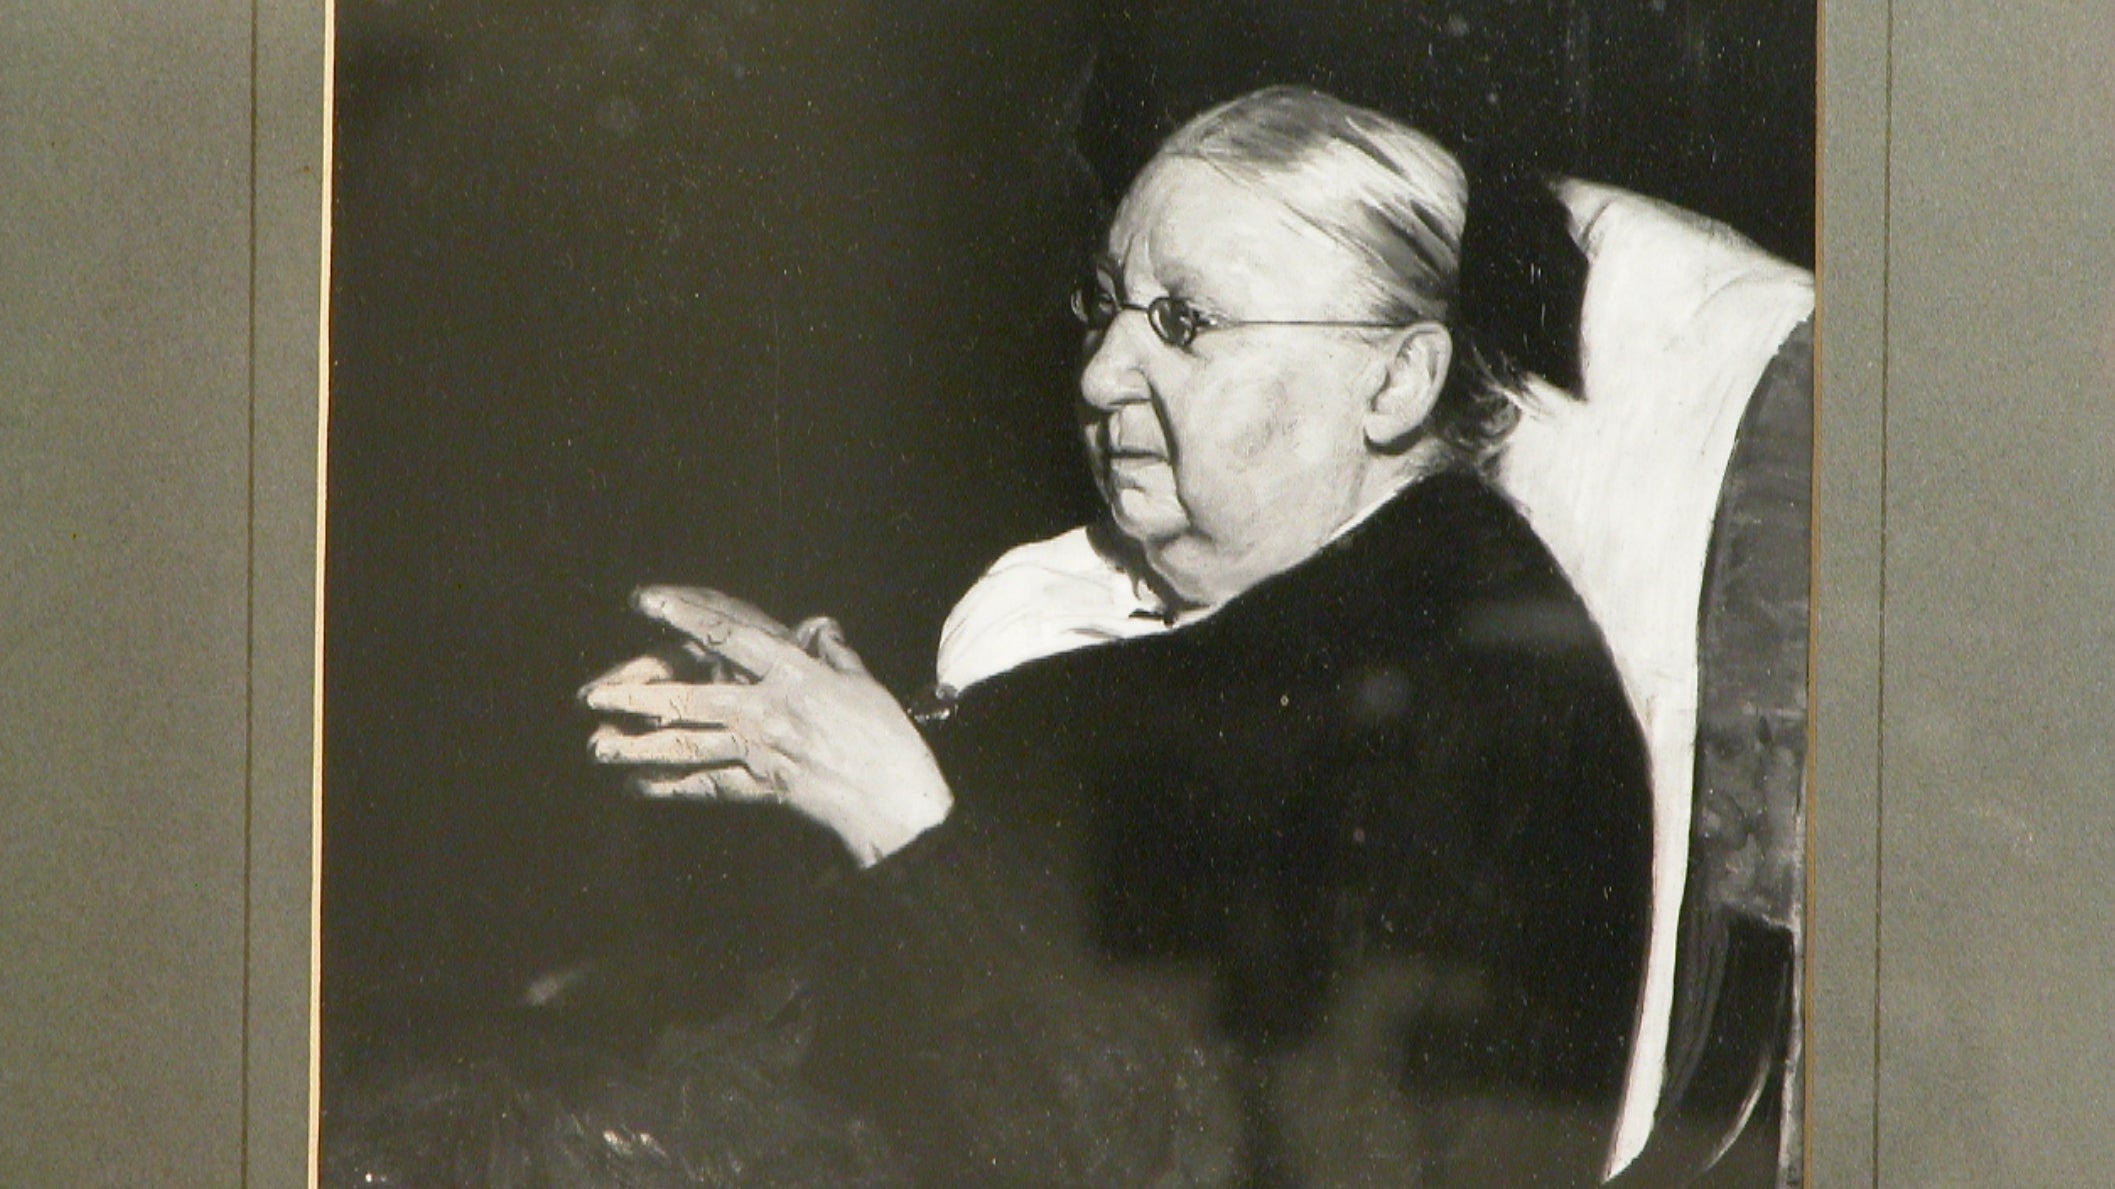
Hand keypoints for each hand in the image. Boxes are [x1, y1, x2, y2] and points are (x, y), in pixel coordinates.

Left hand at [580, 586, 952, 865]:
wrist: (894, 798)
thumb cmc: (886, 735)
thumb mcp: (862, 682)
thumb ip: (833, 652)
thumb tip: (819, 628)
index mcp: (794, 674)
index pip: (728, 637)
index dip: (684, 616)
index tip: (647, 601)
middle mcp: (769, 710)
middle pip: (690, 699)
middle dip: (637, 697)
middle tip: (593, 695)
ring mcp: (762, 751)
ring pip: (689, 746)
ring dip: (639, 746)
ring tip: (599, 746)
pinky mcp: (763, 787)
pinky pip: (708, 786)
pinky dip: (673, 786)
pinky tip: (640, 786)